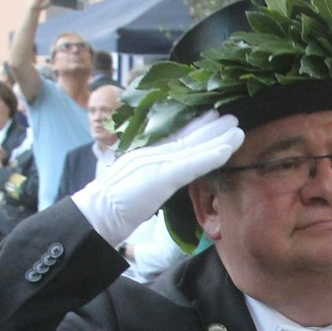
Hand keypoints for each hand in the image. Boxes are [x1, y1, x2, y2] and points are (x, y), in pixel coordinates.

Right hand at [74, 111, 242, 241]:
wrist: (94, 214)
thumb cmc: (111, 206)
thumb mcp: (134, 185)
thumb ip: (149, 178)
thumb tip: (158, 179)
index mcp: (147, 155)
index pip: (175, 138)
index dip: (195, 127)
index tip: (213, 117)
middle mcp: (153, 153)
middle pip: (187, 137)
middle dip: (211, 126)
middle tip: (232, 116)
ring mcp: (156, 162)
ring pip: (193, 146)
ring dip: (218, 137)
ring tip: (237, 127)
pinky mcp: (161, 176)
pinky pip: (191, 164)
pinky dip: (210, 156)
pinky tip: (227, 150)